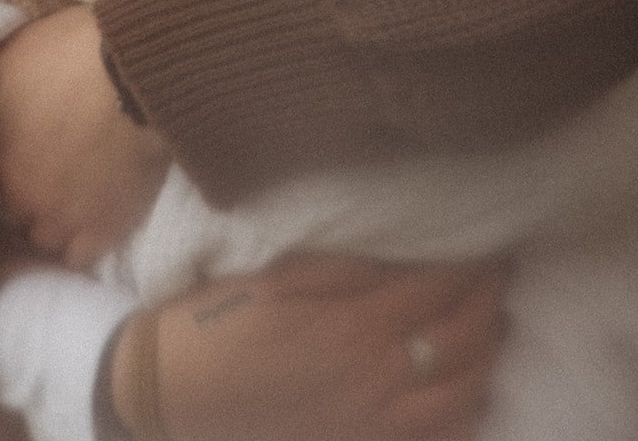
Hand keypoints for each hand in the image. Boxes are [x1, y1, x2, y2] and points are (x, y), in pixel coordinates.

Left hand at [0, 4, 168, 266]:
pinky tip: (86, 223)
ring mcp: (66, 219)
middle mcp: (25, 197)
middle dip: (21, 196)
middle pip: (10, 213)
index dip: (2, 162)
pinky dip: (79, 245)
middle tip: (41, 174)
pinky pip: (80, 258)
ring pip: (43, 240)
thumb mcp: (6, 63)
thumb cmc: (68, 58)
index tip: (16, 151)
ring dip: (48, 223)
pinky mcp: (107, 229)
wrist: (136, 73)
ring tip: (65, 201)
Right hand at [111, 253, 507, 440]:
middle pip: (459, 344)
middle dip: (487, 306)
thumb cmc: (215, 325)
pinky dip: (462, 415)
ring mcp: (373, 426)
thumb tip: (404, 256)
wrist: (171, 397)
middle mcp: (377, 382)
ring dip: (484, 359)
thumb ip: (345, 269)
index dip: (470, 268)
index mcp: (352, 328)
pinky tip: (465, 393)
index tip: (487, 245)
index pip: (436, 291)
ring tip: (490, 329)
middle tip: (497, 278)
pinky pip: (433, 440)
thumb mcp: (275, 278)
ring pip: (460, 397)